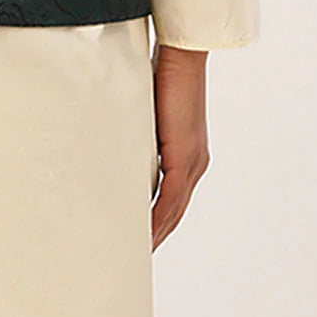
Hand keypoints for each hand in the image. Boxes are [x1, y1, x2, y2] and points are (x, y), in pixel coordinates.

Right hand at [150, 42, 209, 249]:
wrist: (182, 57)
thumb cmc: (164, 76)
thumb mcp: (149, 113)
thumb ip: (142, 134)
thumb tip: (120, 144)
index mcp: (189, 155)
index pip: (173, 199)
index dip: (159, 222)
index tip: (141, 240)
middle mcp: (196, 164)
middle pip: (175, 213)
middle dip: (157, 236)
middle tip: (136, 258)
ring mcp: (193, 162)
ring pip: (174, 210)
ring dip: (156, 233)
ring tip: (136, 253)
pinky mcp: (185, 157)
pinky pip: (170, 198)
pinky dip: (157, 218)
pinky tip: (144, 232)